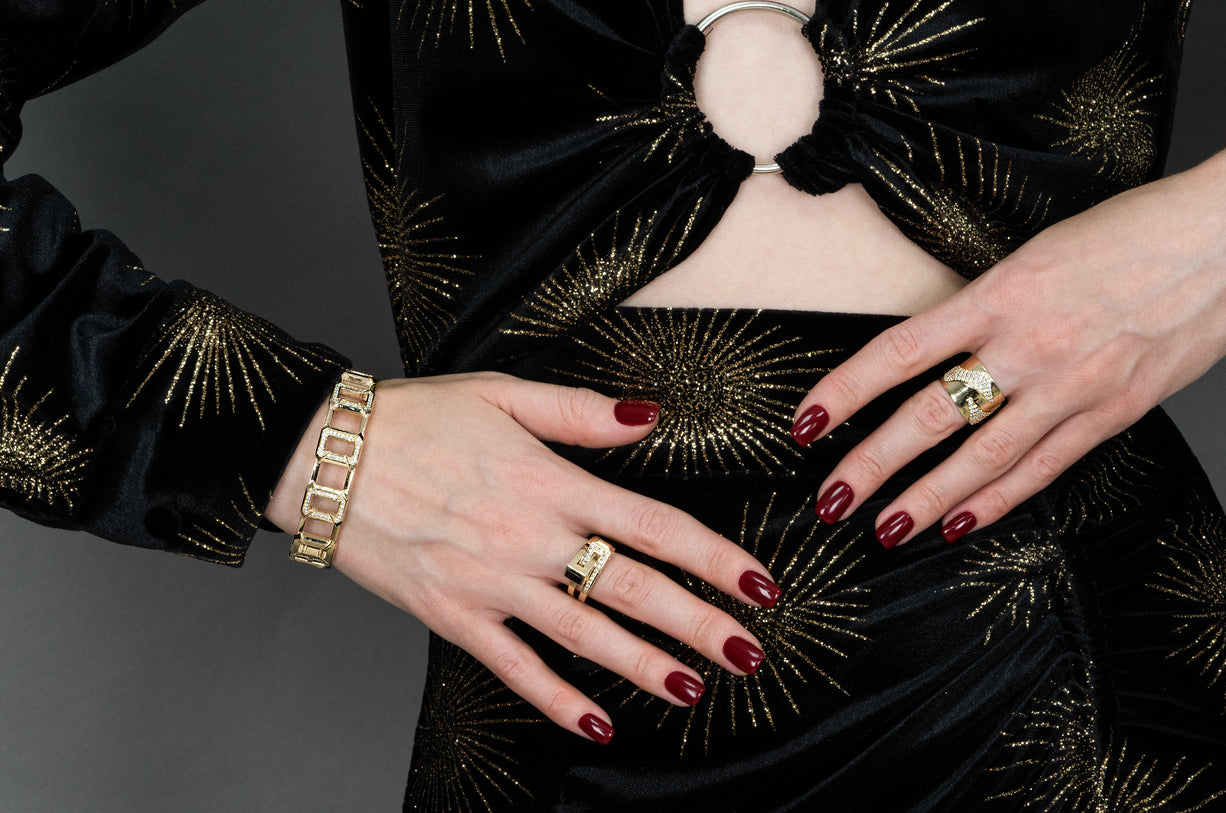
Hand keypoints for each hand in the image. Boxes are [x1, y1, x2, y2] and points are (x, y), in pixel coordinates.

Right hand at [264, 372, 780, 742]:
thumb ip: (583, 412)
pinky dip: (557, 699)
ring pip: (584, 634)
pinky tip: (598, 723)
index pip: (654, 525)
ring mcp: (492, 583)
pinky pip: (515, 667)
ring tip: (694, 687)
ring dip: (643, 665)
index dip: (714, 558)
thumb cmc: (414, 419)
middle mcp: (531, 538)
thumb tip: (650, 415)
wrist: (322, 457)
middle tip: (748, 652)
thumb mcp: (504, 393)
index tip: (759, 583)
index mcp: (551, 482)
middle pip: (633, 587)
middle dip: (698, 623)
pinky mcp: (453, 616)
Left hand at [792, 133, 1225, 545]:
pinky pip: (1041, 468)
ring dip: (926, 498)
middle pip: (930, 415)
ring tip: (884, 527)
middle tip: (831, 500)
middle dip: (872, 464)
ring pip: (982, 456)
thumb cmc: (1135, 231)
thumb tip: (937, 354)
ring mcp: (1073, 384)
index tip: (806, 423)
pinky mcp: (1113, 412)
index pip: (899, 351)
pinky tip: (959, 523)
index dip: (845, 392)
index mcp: (1001, 291)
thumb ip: (989, 306)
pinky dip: (996, 501)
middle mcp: (1030, 343)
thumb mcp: (1041, 253)